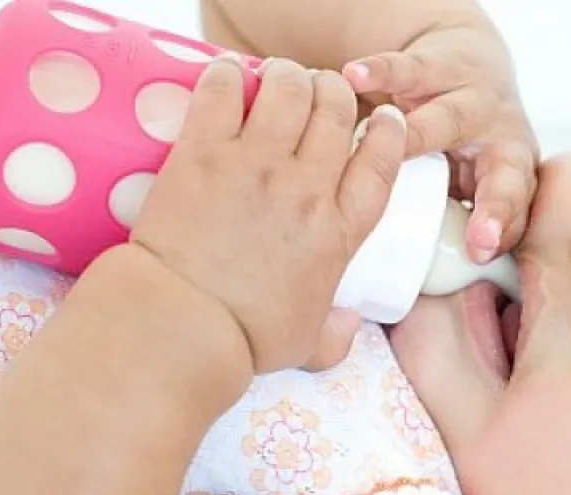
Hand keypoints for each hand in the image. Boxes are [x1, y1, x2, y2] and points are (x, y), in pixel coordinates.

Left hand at [129, 56, 406, 373]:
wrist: (182, 327)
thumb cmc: (244, 340)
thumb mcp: (308, 344)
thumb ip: (335, 334)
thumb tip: (348, 326)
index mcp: (339, 232)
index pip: (381, 162)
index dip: (387, 132)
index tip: (383, 119)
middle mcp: (307, 189)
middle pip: (337, 110)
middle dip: (332, 92)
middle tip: (315, 96)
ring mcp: (256, 166)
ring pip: (289, 87)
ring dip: (286, 76)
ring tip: (274, 80)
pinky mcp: (204, 153)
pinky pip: (224, 89)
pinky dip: (229, 74)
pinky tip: (228, 75)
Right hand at [342, 22, 539, 263]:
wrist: (465, 58)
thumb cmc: (458, 142)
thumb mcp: (463, 184)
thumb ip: (446, 227)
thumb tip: (402, 288)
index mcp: (511, 175)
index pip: (516, 213)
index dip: (504, 234)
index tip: (482, 255)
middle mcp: (502, 138)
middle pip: (503, 175)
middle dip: (495, 206)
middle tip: (481, 239)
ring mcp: (470, 98)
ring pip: (447, 119)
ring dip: (417, 133)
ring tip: (385, 140)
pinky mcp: (434, 65)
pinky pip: (405, 69)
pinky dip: (378, 72)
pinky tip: (351, 76)